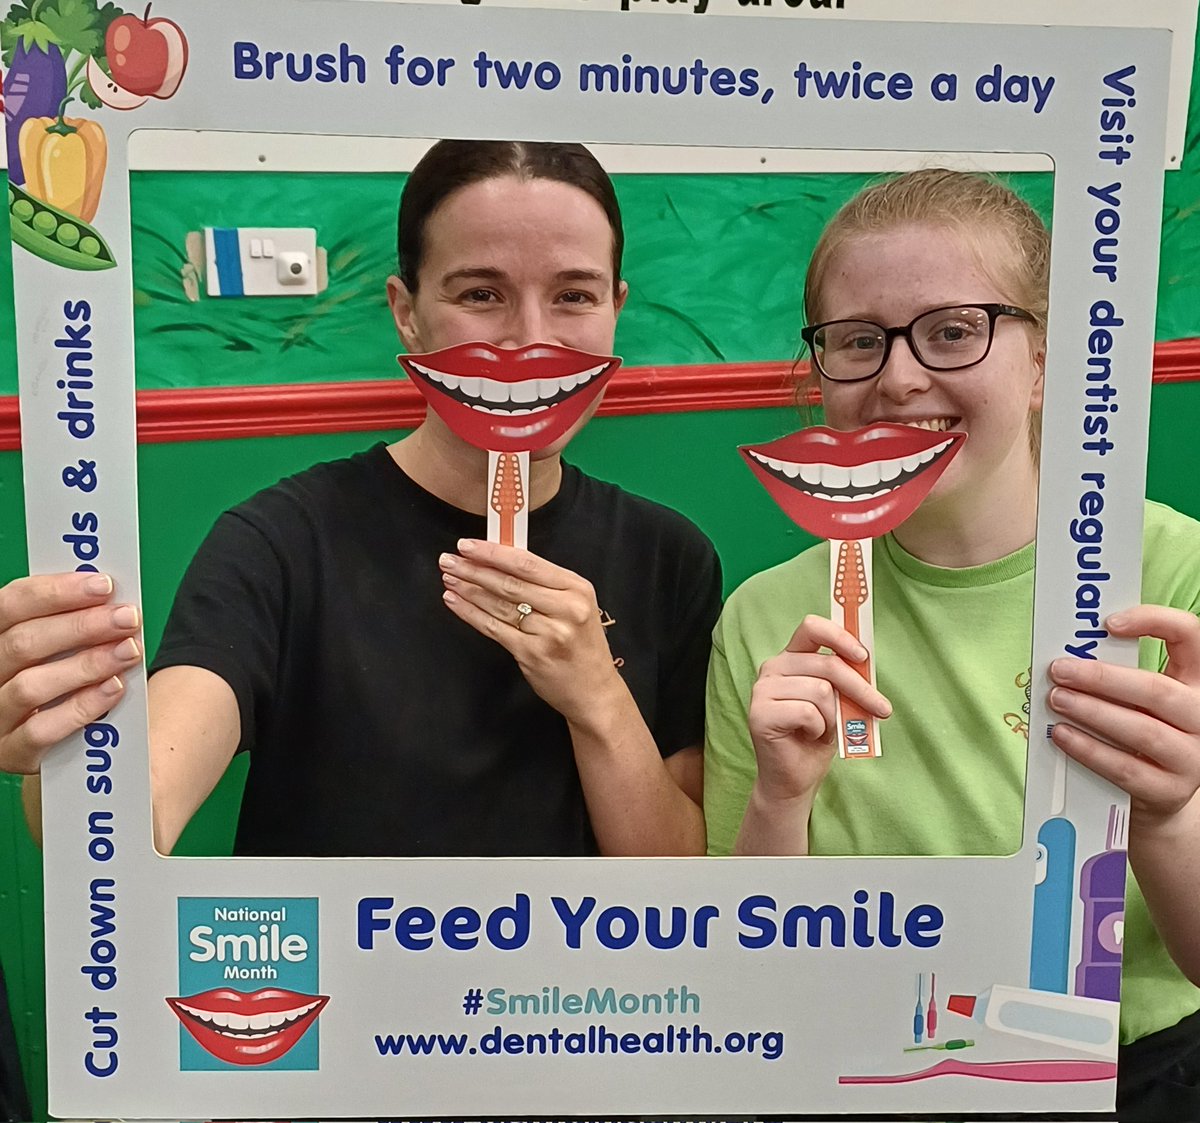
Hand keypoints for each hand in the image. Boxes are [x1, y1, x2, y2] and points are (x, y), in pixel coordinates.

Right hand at [0, 572, 142, 773]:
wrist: (59, 742)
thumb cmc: (62, 680)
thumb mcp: (60, 648)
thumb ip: (75, 624)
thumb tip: (115, 600)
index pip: (11, 605)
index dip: (56, 592)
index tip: (103, 585)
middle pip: (22, 643)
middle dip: (81, 626)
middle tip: (127, 618)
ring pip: (30, 686)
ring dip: (85, 665)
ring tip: (128, 651)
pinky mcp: (13, 751)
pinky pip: (42, 730)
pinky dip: (81, 707)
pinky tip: (114, 689)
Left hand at [438, 538, 620, 724]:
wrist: (593, 690)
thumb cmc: (581, 644)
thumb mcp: (576, 606)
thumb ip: (544, 585)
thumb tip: (498, 561)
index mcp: (577, 588)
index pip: (528, 563)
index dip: (494, 552)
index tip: (468, 545)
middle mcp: (567, 608)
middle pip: (510, 582)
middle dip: (474, 569)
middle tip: (449, 560)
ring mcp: (549, 632)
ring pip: (499, 604)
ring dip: (469, 589)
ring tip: (449, 578)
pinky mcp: (532, 654)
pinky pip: (494, 628)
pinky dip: (470, 613)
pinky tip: (455, 602)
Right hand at [749, 614, 891, 803]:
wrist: (794, 778)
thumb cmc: (815, 738)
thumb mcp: (838, 703)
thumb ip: (844, 681)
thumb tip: (866, 662)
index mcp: (791, 658)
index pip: (812, 628)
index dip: (839, 636)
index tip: (862, 655)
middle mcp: (773, 668)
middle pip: (827, 665)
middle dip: (861, 689)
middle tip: (882, 709)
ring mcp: (762, 690)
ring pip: (821, 691)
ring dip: (833, 716)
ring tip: (824, 729)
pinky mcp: (760, 713)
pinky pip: (808, 712)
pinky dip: (818, 729)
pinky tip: (808, 736)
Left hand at [1048, 605, 1199, 827]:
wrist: (1158, 791)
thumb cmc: (1142, 728)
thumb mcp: (1139, 698)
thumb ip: (1117, 675)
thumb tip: (1067, 657)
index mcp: (1196, 682)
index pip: (1190, 636)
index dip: (1154, 621)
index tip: (1109, 623)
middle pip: (1158, 690)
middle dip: (1103, 679)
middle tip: (1059, 670)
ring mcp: (1191, 757)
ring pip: (1142, 731)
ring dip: (1093, 712)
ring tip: (1056, 699)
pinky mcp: (1170, 790)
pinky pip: (1126, 768)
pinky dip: (1089, 750)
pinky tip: (1061, 735)